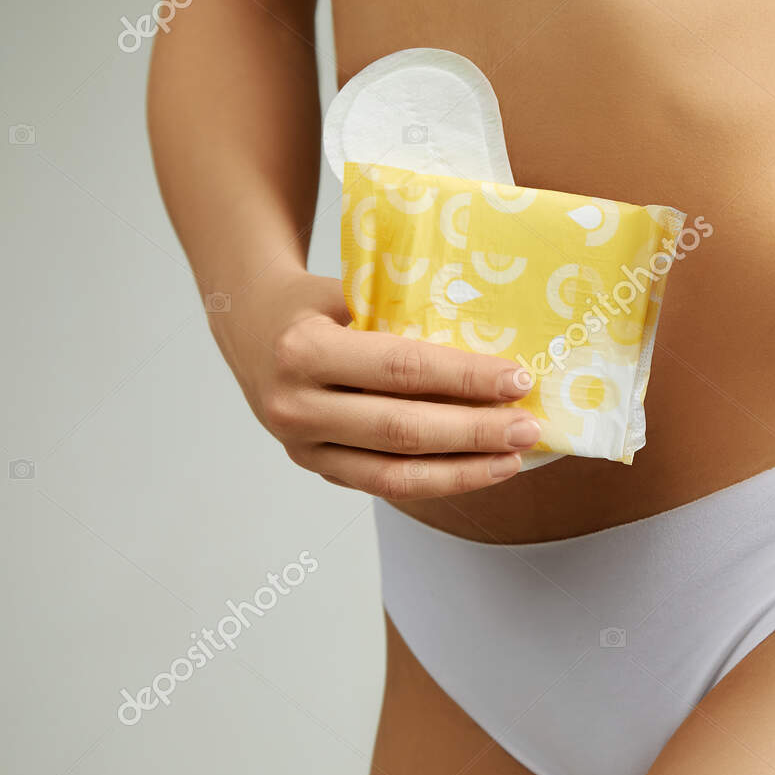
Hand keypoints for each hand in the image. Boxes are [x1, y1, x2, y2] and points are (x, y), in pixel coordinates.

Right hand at [211, 270, 541, 497]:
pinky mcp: (315, 466)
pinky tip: (476, 468)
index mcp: (303, 351)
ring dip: (462, 470)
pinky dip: (435, 480)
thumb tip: (493, 344)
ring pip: (393, 475)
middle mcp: (296, 406)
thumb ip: (404, 317)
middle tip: (528, 427)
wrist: (247, 323)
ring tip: (512, 459)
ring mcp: (301, 446)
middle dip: (474, 432)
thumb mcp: (348, 290)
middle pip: (402, 431)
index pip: (401, 370)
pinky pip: (382, 484)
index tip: (517, 379)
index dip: (464, 379)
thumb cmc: (312, 301)